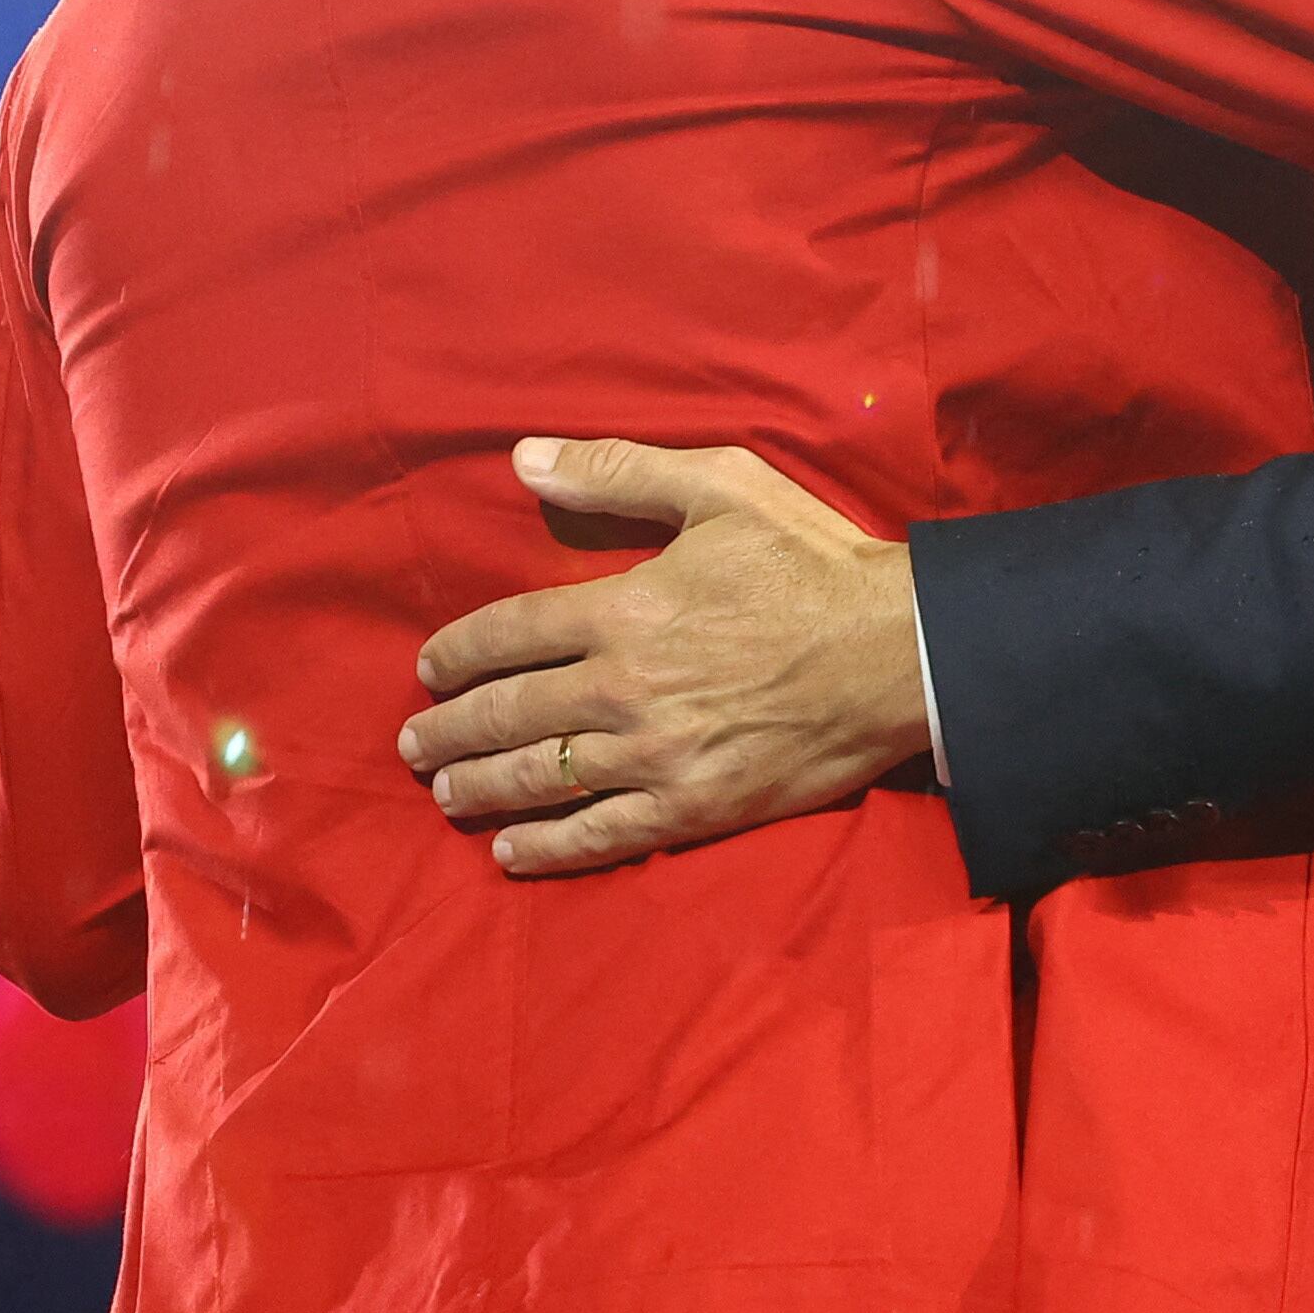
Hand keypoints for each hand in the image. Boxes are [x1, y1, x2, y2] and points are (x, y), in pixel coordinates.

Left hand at [397, 437, 931, 878]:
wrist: (899, 652)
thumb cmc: (811, 564)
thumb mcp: (723, 488)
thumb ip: (618, 473)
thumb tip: (524, 461)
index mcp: (624, 610)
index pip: (508, 634)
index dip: (456, 654)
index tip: (429, 669)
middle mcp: (624, 688)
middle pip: (508, 714)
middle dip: (448, 730)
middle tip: (414, 741)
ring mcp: (655, 756)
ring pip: (538, 779)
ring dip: (479, 788)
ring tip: (445, 792)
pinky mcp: (692, 807)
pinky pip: (600, 835)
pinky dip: (546, 848)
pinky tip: (511, 851)